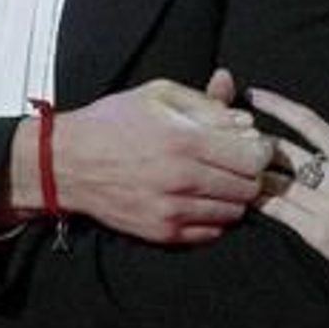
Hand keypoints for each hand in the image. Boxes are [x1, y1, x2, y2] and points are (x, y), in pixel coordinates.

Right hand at [18, 71, 272, 244]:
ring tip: (216, 178)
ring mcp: (172, 211)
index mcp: (185, 142)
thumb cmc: (114, 122)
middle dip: (250, 173)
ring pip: (234, 212)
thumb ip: (208, 102)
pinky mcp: (162, 232)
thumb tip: (245, 116)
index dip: (260, 149)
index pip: (253, 157)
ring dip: (233, 195)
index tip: (252, 143)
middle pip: (249, 188)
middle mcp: (182, 180)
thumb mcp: (160, 95)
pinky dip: (214, 215)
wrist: (67, 162)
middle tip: (236, 161)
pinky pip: (212, 231)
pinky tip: (199, 197)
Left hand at [251, 88, 328, 302]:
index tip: (255, 95)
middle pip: (285, 151)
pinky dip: (259, 202)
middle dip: (256, 142)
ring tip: (230, 165)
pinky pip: (279, 211)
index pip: (310, 122)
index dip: (278, 105)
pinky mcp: (317, 233)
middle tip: (232, 135)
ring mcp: (326, 206)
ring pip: (277, 181)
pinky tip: (242, 197)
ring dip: (252, 173)